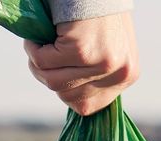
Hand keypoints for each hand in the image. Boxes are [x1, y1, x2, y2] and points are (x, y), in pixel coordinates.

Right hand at [24, 12, 138, 115]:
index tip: (58, 72)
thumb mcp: (105, 48)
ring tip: (41, 44)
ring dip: (38, 63)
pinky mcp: (82, 50)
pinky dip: (34, 48)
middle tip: (45, 54)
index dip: (65, 91)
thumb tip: (69, 95)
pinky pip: (43, 61)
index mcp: (126, 76)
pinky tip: (40, 35)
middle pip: (67, 96)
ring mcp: (101, 63)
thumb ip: (94, 74)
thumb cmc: (96, 14)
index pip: (87, 107)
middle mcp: (118, 73)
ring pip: (52, 81)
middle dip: (49, 76)